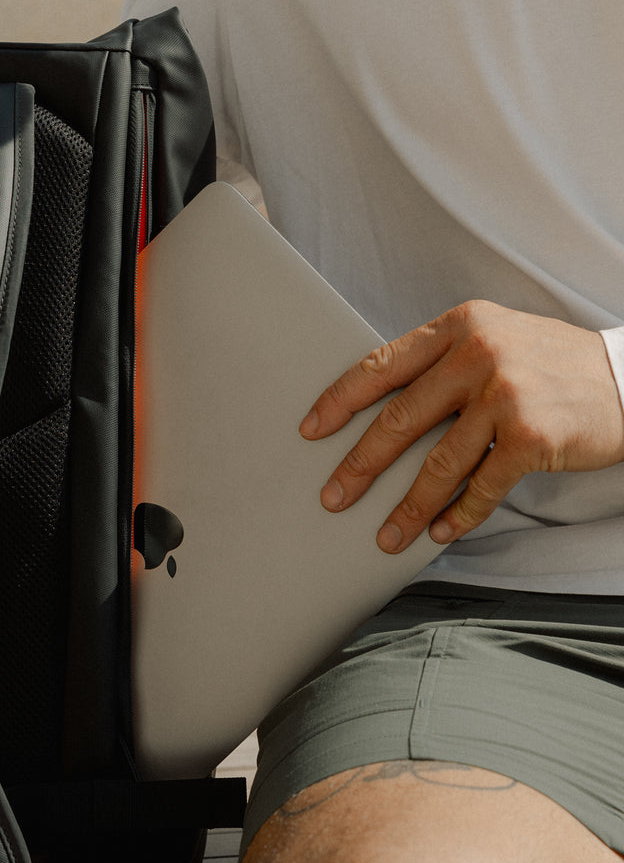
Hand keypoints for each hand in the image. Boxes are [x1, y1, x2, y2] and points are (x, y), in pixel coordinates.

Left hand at [300, 300, 623, 552]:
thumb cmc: (551, 365)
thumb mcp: (494, 340)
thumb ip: (442, 363)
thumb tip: (378, 409)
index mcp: (458, 327)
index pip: (380, 365)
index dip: (339, 400)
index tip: (311, 430)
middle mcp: (477, 354)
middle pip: (398, 420)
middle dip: (359, 465)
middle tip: (333, 497)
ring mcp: (504, 394)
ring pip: (436, 463)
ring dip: (406, 507)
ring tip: (385, 536)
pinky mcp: (530, 434)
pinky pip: (481, 486)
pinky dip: (457, 515)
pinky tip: (438, 534)